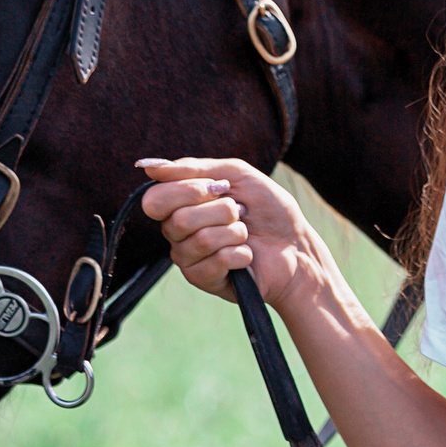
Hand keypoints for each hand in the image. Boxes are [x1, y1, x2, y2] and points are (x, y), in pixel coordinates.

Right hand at [137, 157, 334, 312]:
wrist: (297, 245)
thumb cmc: (269, 209)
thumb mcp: (237, 174)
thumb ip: (195, 168)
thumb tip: (148, 166)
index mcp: (179, 205)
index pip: (155, 199)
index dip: (188, 191)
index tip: (221, 187)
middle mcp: (177, 232)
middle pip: (177, 220)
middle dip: (221, 211)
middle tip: (240, 212)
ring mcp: (188, 258)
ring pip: (199, 241)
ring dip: (234, 233)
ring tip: (246, 234)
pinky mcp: (204, 280)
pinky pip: (213, 263)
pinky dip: (240, 254)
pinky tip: (247, 255)